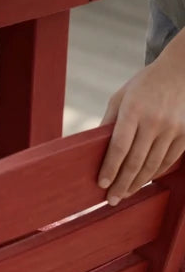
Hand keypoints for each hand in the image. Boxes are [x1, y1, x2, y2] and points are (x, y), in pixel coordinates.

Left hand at [98, 59, 184, 204]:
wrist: (180, 71)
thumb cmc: (144, 85)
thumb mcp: (120, 97)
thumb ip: (109, 122)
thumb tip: (95, 147)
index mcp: (133, 112)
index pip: (119, 147)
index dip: (110, 169)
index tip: (101, 184)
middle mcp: (154, 122)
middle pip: (135, 161)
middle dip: (122, 184)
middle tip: (111, 199)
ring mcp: (172, 129)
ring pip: (153, 164)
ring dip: (138, 183)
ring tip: (125, 194)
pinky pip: (169, 160)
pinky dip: (156, 173)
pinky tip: (145, 181)